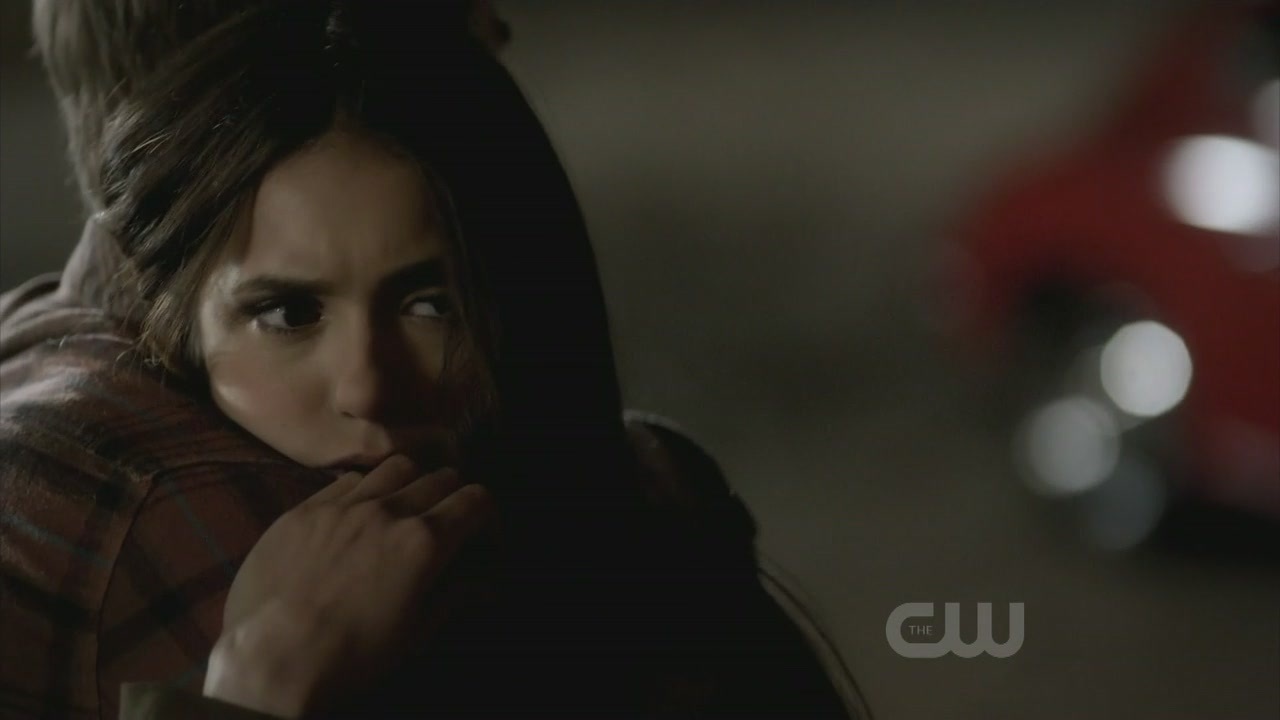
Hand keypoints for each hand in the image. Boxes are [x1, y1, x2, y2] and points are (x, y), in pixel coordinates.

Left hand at [203, 456, 496, 717]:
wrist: (272, 660)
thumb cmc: (353, 658)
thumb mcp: (417, 632)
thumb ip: (455, 592)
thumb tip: (483, 577)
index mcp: (424, 542)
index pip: (476, 500)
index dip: (487, 516)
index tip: (481, 535)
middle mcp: (387, 510)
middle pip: (439, 477)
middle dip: (452, 497)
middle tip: (445, 523)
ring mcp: (342, 505)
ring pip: (394, 467)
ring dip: (410, 484)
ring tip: (400, 510)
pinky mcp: (303, 509)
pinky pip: (346, 481)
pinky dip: (365, 491)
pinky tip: (354, 517)